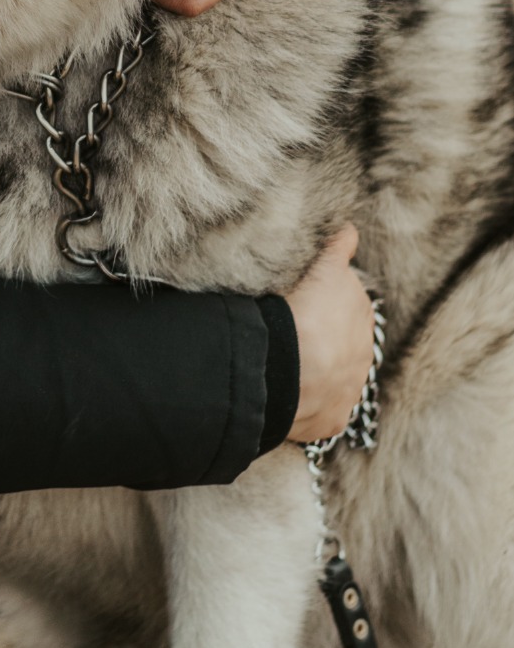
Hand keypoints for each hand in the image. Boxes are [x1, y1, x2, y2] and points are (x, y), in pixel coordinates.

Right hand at [284, 225, 375, 443]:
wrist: (285, 366)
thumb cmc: (299, 310)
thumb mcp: (322, 266)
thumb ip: (338, 247)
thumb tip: (349, 231)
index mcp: (360, 309)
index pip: (346, 294)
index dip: (323, 292)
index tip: (305, 293)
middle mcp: (362, 348)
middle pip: (343, 334)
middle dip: (323, 330)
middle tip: (291, 325)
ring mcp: (350, 386)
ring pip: (335, 371)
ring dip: (318, 366)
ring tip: (286, 360)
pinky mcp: (335, 417)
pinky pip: (322, 408)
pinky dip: (308, 401)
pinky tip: (286, 391)